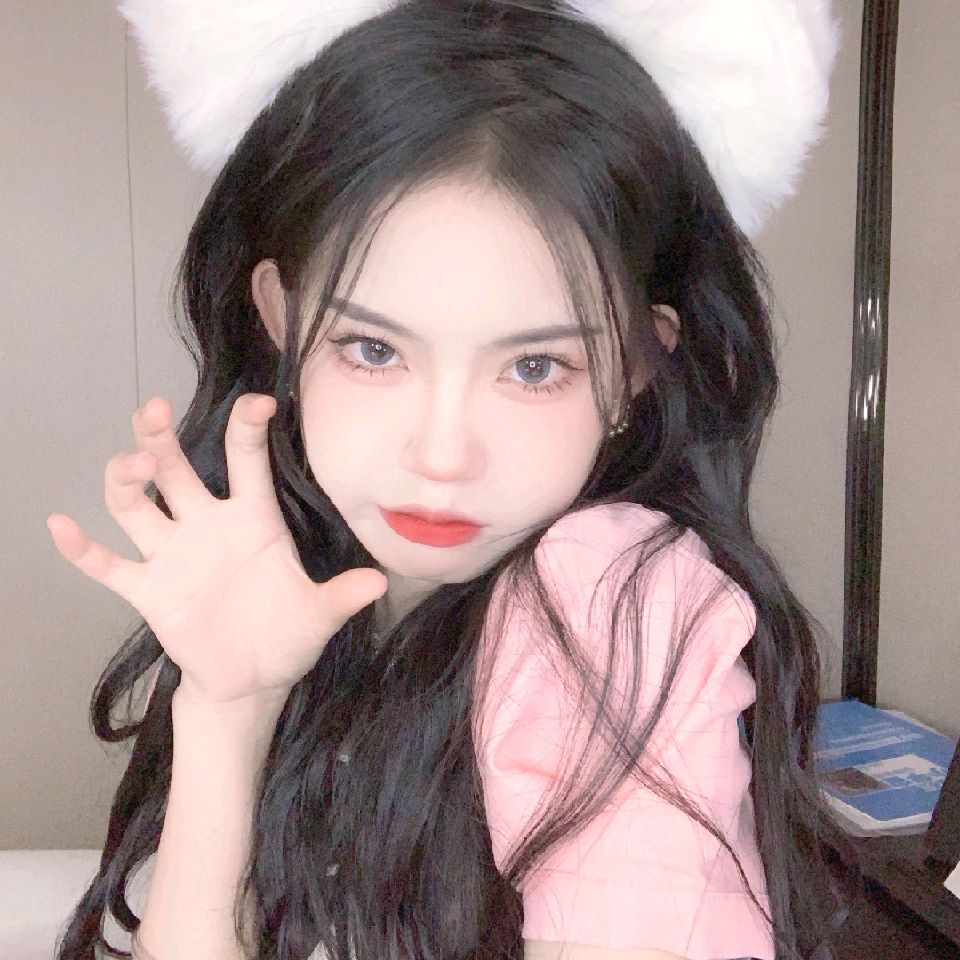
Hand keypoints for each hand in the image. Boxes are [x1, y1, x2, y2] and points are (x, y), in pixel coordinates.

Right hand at [47, 394, 386, 704]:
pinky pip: (108, 565)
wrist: (253, 679)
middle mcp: (207, 526)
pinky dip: (82, 549)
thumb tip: (379, 584)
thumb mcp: (318, 615)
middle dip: (161, 439)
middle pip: (176, 470)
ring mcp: (173, 556)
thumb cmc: (288, 634)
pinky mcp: (148, 590)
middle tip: (154, 411)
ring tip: (132, 468)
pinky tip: (59, 526)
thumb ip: (341, 596)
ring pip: (137, 505)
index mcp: (253, 520)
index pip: (246, 461)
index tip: (258, 404)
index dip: (247, 429)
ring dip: (125, 481)